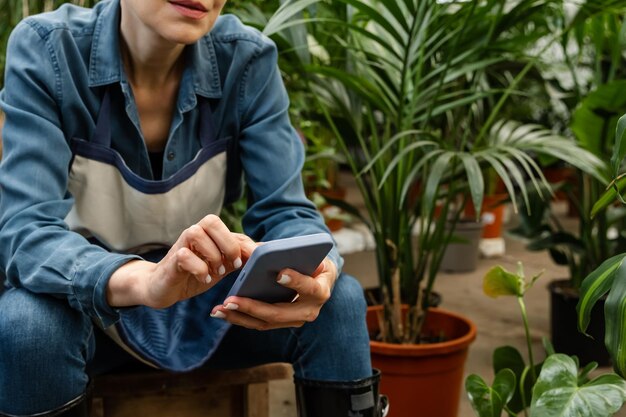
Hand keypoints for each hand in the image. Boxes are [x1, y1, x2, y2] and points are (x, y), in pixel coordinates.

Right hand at [107, 214, 257, 308]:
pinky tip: (204, 279)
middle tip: (234, 264)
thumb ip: (240, 257)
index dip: (246, 244)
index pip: (231, 229)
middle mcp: (194, 234)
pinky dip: (198, 268)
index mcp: (209, 234)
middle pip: (211, 221)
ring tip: (217, 271)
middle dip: (228, 244)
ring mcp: (181, 245)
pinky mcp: (171, 260)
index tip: (253, 262)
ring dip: (212, 254)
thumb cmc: (195, 273)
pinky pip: (184, 256)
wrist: (163, 287)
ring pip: (195, 233)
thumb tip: (266, 250)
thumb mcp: (222, 266)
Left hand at [210, 257, 337, 329]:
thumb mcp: (312, 255)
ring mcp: (295, 320)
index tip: (279, 274)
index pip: (308, 288)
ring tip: (219, 310)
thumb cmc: (313, 262)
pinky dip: (240, 318)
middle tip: (229, 301)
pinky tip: (222, 312)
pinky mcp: (282, 323)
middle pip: (278, 313)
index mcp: (320, 291)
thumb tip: (274, 251)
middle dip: (251, 307)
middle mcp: (309, 311)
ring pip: (265, 323)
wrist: (320, 280)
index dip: (295, 281)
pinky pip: (259, 323)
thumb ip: (299, 254)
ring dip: (239, 317)